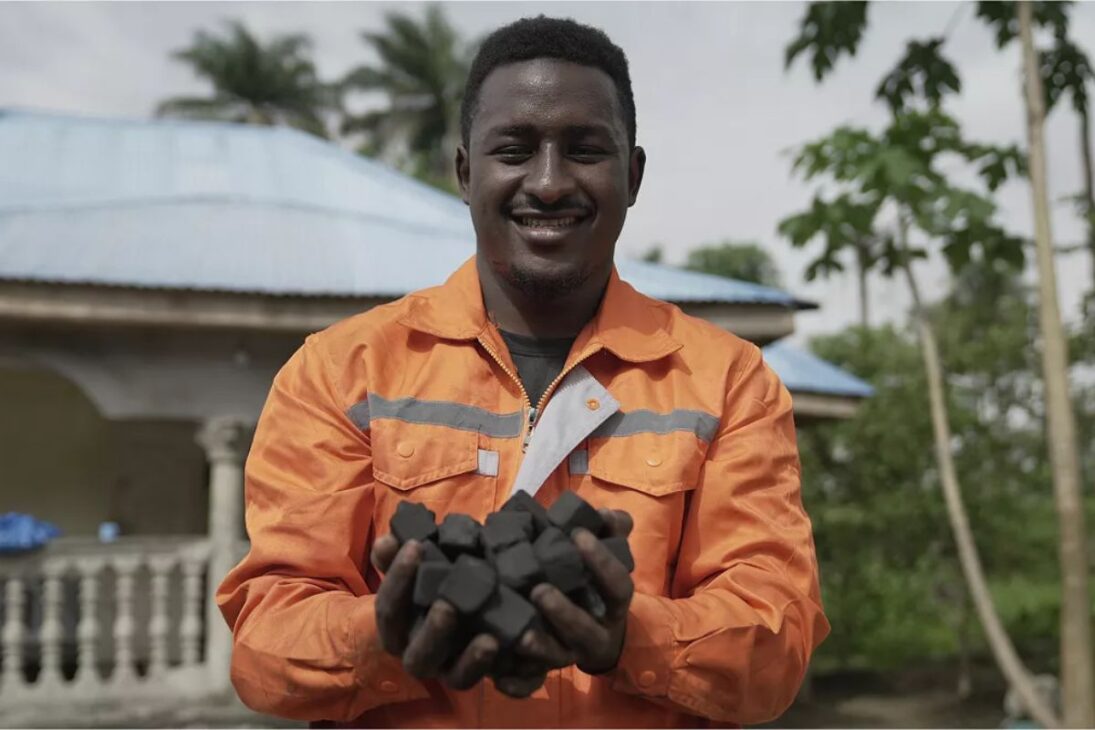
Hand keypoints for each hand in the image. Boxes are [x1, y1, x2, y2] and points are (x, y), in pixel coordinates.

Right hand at [371, 534, 571, 696]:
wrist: (455, 612)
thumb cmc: (430, 583)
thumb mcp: (414, 569)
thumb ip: (396, 557)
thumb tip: (387, 541)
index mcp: (396, 628)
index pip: (388, 607)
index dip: (398, 577)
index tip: (416, 545)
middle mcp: (416, 655)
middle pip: (417, 654)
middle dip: (433, 632)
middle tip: (447, 604)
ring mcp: (447, 670)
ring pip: (453, 677)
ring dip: (470, 660)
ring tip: (488, 640)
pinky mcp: (473, 675)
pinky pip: (480, 680)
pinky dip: (489, 667)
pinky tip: (501, 645)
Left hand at [529, 509, 634, 674]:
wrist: (598, 634)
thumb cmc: (592, 582)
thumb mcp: (606, 555)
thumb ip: (611, 532)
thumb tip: (611, 515)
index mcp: (611, 604)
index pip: (616, 586)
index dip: (601, 562)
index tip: (578, 535)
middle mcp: (593, 633)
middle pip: (584, 630)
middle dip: (565, 613)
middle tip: (540, 590)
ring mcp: (567, 654)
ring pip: (556, 658)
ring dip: (540, 647)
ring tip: (520, 634)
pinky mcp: (542, 670)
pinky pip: (531, 683)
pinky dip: (516, 684)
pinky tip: (498, 678)